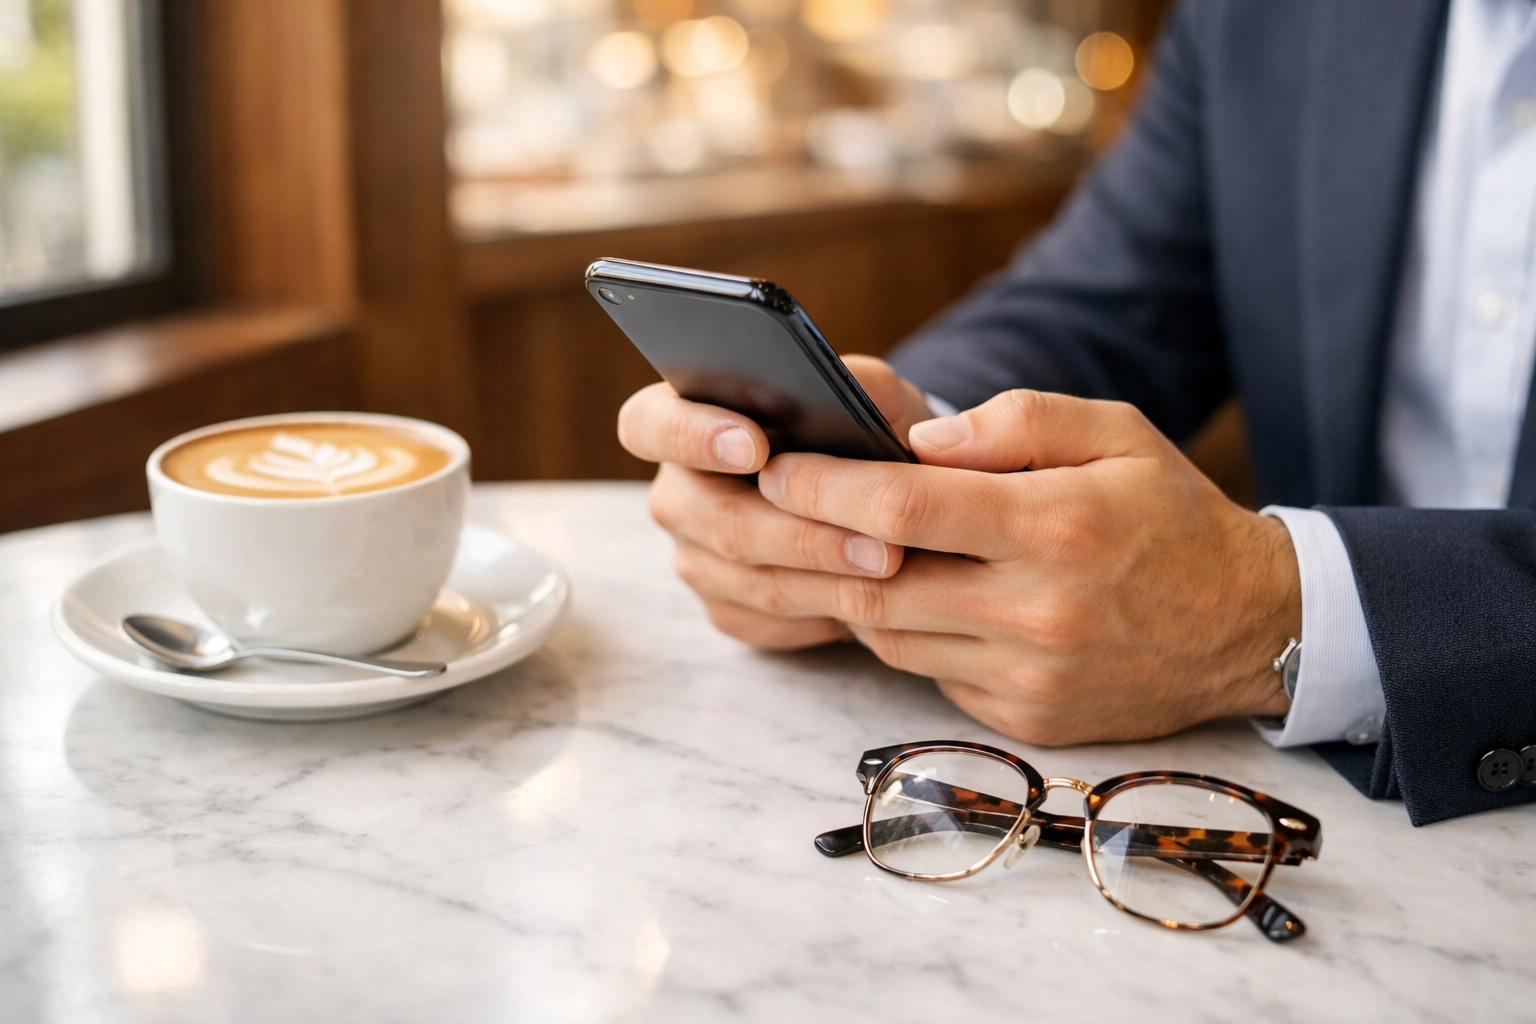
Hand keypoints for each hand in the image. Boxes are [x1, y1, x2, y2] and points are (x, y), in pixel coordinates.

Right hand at [617, 356, 933, 648]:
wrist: (879, 502)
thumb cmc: (864, 435)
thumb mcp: (874, 397)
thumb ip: (863, 381)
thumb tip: (856, 389)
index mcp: (686, 418)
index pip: (649, 424)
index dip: (691, 436)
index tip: (755, 447)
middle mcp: (678, 492)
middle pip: (714, 520)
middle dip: (800, 532)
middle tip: (873, 539)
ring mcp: (695, 556)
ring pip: (748, 579)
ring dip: (824, 577)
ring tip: (890, 565)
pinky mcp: (725, 607)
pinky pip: (768, 620)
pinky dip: (824, 610)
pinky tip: (873, 597)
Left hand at [674, 389, 1300, 744]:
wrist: (1249, 628)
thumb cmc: (1171, 517)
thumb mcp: (1117, 433)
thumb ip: (1015, 422)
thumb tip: (914, 444)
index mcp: (1056, 527)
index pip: (902, 508)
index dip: (823, 486)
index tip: (777, 466)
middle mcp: (1037, 612)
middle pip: (875, 581)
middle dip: (808, 544)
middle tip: (773, 510)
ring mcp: (1028, 677)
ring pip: (889, 634)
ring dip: (851, 589)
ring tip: (835, 546)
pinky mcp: (1023, 719)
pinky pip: (926, 673)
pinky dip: (903, 632)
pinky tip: (907, 594)